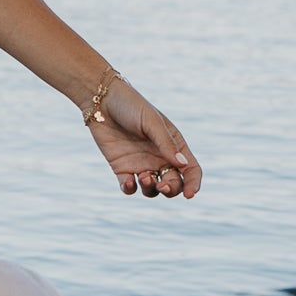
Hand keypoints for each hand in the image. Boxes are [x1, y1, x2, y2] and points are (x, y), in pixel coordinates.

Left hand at [82, 78, 201, 198]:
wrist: (101, 100)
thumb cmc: (131, 106)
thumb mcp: (151, 122)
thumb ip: (166, 144)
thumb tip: (182, 165)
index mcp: (174, 145)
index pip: (190, 170)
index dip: (193, 184)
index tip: (190, 195)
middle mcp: (160, 158)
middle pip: (173, 184)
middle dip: (171, 190)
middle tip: (162, 185)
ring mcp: (140, 164)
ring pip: (152, 189)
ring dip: (151, 189)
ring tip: (143, 176)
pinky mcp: (122, 168)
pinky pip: (129, 187)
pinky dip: (130, 189)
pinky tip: (128, 182)